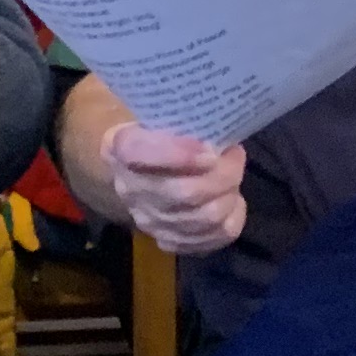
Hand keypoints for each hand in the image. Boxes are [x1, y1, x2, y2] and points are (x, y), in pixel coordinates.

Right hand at [98, 119, 250, 255]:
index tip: (210, 148)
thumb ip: (187, 119)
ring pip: (206, 217)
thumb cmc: (161, 133)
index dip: (178, 153)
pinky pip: (214, 237)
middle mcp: (129, 189)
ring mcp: (148, 220)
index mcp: (120, 147)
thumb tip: (225, 129)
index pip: (138, 153)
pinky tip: (230, 201)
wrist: (141, 168)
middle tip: (235, 156)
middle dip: (223, 174)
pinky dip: (232, 217)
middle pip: (185, 193)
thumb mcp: (164, 115)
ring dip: (229, 194)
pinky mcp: (168, 240)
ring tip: (233, 176)